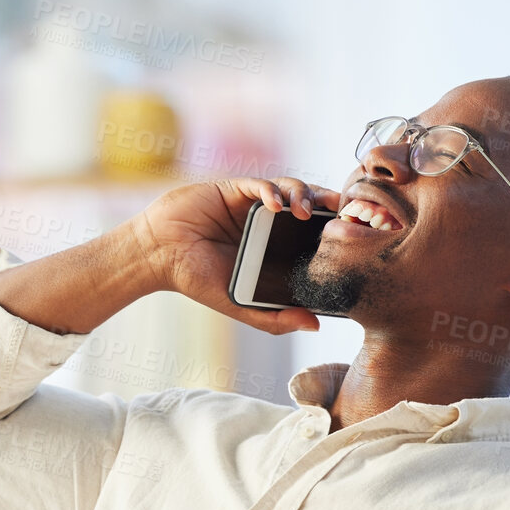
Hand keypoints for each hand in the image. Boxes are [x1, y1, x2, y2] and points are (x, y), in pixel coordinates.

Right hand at [126, 178, 343, 335]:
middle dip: (326, 205)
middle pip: (307, 206)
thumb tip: (314, 325)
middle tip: (341, 213)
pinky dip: (272, 191)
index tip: (350, 235)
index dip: (331, 231)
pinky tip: (276, 204)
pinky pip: (261, 184)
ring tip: (303, 212)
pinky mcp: (234, 190)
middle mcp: (267, 224)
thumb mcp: (240, 305)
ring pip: (289, 190)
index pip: (311, 235)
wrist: (159, 255)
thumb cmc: (195, 279)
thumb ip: (275, 317)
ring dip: (302, 196)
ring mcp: (252, 205)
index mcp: (272, 248)